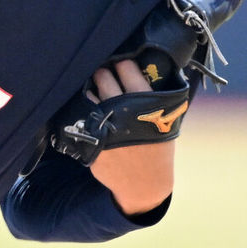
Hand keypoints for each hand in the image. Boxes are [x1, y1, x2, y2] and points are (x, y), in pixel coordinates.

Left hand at [87, 59, 175, 215]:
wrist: (145, 183)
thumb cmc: (157, 147)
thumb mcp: (166, 119)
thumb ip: (154, 94)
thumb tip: (147, 67)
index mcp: (144, 101)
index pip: (126, 67)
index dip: (123, 64)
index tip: (120, 64)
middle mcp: (122, 109)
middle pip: (103, 76)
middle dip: (103, 72)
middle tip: (104, 74)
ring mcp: (104, 123)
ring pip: (89, 93)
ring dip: (92, 89)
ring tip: (96, 90)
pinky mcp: (89, 137)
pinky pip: (80, 113)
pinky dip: (84, 108)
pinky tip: (89, 108)